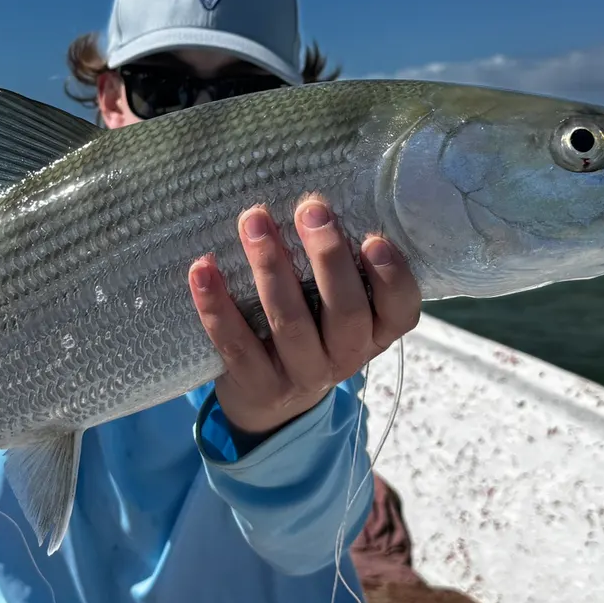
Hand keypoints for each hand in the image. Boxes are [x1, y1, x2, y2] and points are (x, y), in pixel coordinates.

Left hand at [188, 196, 422, 439]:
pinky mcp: (257, 385)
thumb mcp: (336, 308)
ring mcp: (302, 375)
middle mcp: (346, 357)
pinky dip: (217, 304)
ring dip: (271, 267)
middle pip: (346, 313)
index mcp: (375, 333)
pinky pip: (235, 344)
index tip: (373, 238)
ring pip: (289, 323)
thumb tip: (316, 199)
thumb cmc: (311, 331)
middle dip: (328, 258)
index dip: (392, 277)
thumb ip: (339, 267)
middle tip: (310, 209)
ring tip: (254, 221)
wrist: (272, 403)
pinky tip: (202, 269)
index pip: (401, 311)